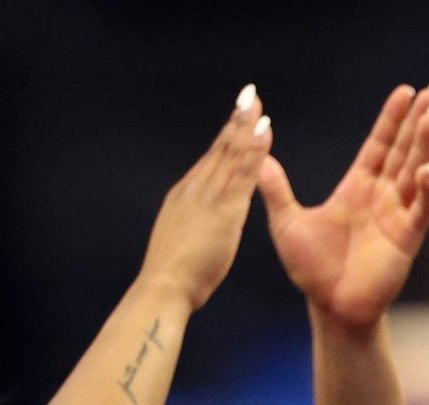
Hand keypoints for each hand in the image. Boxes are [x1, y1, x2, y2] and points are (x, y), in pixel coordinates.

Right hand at [140, 86, 276, 311]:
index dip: (225, 136)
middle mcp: (196, 187)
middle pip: (219, 147)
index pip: (211, 159)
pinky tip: (263, 132)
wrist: (165, 285)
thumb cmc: (175, 273)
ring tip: (256, 103)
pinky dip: (253, 149)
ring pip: (230, 153)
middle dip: (236, 119)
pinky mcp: (223, 208)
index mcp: (187, 194)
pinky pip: (242, 172)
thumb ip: (196, 222)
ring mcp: (209, 195)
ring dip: (245, 126)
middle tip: (249, 94)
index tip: (237, 116)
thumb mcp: (184, 238)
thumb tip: (202, 219)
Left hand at [262, 83, 428, 330]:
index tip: (405, 91)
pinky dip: (425, 191)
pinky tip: (427, 170)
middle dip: (419, 121)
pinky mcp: (406, 240)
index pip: (380, 144)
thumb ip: (275, 188)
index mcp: (358, 187)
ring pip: (415, 172)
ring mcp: (397, 217)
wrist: (331, 308)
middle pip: (404, 150)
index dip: (392, 119)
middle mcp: (382, 197)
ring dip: (425, 145)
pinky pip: (419, 210)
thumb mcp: (287, 222)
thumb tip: (256, 156)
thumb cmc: (312, 270)